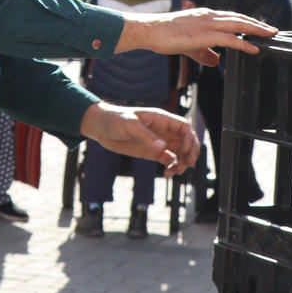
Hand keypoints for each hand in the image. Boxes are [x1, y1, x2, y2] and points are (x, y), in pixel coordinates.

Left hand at [80, 103, 199, 177]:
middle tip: (187, 165)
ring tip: (175, 172)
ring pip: (179, 152)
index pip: (184, 127)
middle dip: (191, 153)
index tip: (184, 152)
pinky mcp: (152, 152)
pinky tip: (167, 173)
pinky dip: (172, 167)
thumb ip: (146, 136)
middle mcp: (163, 130)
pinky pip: (169, 160)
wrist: (100, 127)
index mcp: (161, 119)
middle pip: (186, 141)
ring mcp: (158, 142)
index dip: (189, 139)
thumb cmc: (114, 119)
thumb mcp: (129, 125)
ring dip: (182, 162)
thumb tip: (163, 147)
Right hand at [116, 9, 276, 66]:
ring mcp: (208, 24)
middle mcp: (210, 16)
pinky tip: (254, 48)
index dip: (247, 22)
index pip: (231, 17)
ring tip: (270, 36)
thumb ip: (204, 52)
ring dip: (257, 30)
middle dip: (258, 24)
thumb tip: (216, 60)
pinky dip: (244, 42)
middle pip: (240, 18)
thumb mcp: (189, 45)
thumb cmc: (165, 35)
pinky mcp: (205, 35)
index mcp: (206, 16)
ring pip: (239, 25)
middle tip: (273, 30)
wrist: (150, 30)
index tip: (260, 28)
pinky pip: (230, 39)